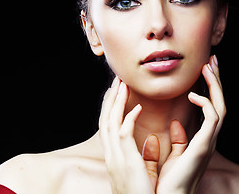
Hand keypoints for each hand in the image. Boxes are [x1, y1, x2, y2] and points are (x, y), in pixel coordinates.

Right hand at [99, 77, 157, 193]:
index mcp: (113, 156)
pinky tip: (137, 107)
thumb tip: (150, 139)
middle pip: (105, 119)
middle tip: (116, 81)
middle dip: (110, 99)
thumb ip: (145, 155)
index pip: (107, 126)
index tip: (116, 93)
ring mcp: (115, 157)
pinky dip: (128, 118)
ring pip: (110, 122)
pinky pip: (123, 133)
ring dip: (116, 102)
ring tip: (121, 85)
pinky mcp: (125, 160)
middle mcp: (110, 154)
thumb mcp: (142, 173)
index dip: (110, 108)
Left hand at [155, 56, 225, 193]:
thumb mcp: (175, 154)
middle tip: (212, 61)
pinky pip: (212, 119)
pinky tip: (192, 94)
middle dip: (216, 81)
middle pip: (218, 103)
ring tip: (208, 67)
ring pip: (219, 107)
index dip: (208, 88)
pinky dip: (205, 103)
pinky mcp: (203, 145)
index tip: (203, 71)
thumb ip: (180, 139)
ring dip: (215, 85)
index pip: (209, 108)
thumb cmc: (171, 178)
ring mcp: (208, 142)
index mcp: (202, 138)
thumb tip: (178, 124)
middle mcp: (209, 138)